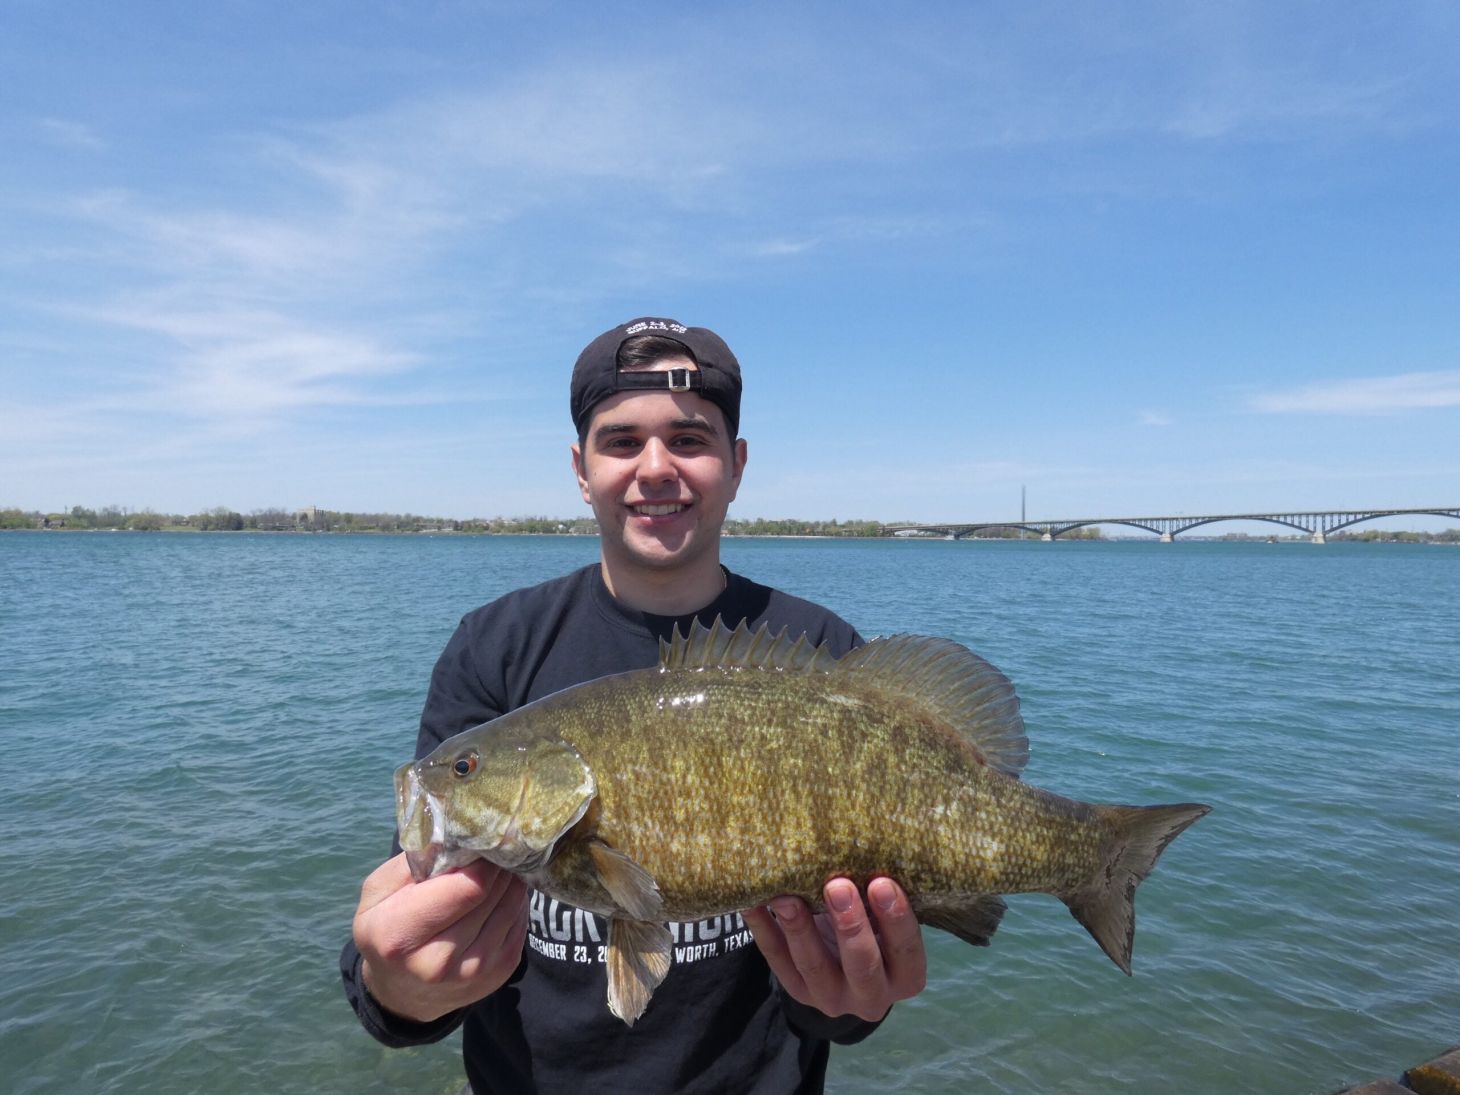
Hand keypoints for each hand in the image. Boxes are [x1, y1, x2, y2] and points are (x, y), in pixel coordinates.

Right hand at [353, 852, 528, 1022]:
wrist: (401, 991)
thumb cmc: (386, 928)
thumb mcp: (378, 892)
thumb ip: (414, 861)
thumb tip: (457, 836)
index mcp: (399, 935)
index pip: (467, 887)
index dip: (480, 858)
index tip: (480, 840)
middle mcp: (437, 961)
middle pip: (492, 893)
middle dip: (495, 864)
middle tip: (491, 848)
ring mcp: (472, 972)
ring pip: (511, 905)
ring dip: (508, 880)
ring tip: (496, 868)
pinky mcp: (499, 973)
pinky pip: (519, 921)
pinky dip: (513, 901)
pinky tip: (498, 894)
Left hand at [744, 877, 926, 1022]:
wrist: (844, 961)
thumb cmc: (876, 922)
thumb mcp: (886, 917)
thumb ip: (880, 896)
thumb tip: (863, 846)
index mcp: (905, 976)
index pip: (906, 951)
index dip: (896, 919)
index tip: (882, 882)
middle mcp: (872, 995)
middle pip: (862, 965)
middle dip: (850, 925)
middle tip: (837, 885)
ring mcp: (832, 998)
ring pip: (813, 966)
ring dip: (799, 928)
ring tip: (787, 897)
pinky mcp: (797, 991)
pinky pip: (777, 960)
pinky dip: (763, 929)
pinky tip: (752, 903)